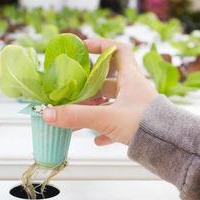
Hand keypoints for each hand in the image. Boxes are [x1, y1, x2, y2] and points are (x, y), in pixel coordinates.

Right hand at [42, 38, 157, 145]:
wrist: (169, 147)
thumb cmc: (144, 125)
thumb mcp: (106, 117)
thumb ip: (76, 116)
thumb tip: (48, 114)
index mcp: (129, 79)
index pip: (118, 50)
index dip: (101, 45)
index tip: (83, 49)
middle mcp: (132, 90)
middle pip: (107, 80)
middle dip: (88, 86)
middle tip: (72, 91)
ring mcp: (134, 107)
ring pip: (109, 102)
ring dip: (92, 109)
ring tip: (77, 118)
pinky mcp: (134, 124)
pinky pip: (115, 122)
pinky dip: (104, 128)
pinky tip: (95, 138)